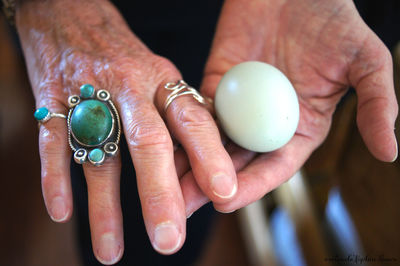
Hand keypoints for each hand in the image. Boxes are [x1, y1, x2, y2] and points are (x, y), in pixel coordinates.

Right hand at [16, 0, 236, 262]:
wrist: (68, 13)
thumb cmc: (122, 54)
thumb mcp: (158, 73)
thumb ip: (175, 116)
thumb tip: (200, 161)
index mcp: (162, 82)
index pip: (193, 122)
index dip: (210, 157)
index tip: (225, 194)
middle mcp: (130, 90)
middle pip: (148, 145)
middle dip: (159, 196)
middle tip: (168, 241)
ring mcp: (88, 95)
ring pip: (98, 155)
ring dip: (104, 207)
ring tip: (110, 252)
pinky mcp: (51, 100)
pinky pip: (52, 143)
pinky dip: (54, 180)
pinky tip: (62, 213)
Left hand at [181, 0, 397, 213]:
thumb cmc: (334, 19)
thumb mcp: (366, 60)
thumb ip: (376, 103)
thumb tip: (391, 152)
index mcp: (300, 128)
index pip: (275, 166)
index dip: (252, 186)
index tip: (227, 203)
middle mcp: (267, 123)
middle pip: (237, 162)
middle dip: (210, 185)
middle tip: (184, 205)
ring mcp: (239, 105)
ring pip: (211, 141)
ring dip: (189, 163)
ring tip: (165, 185)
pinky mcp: (215, 84)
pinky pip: (195, 109)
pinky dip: (179, 127)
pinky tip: (162, 144)